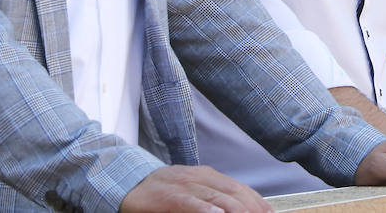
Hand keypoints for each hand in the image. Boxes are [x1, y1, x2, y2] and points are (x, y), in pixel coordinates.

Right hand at [121, 165, 271, 212]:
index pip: (239, 188)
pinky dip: (204, 209)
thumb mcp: (191, 190)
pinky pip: (189, 202)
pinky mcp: (168, 196)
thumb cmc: (162, 192)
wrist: (128, 182)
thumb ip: (212, 198)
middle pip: (233, 192)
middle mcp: (199, 178)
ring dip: (236, 209)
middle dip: (252, 207)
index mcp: (207, 176)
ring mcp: (184, 185)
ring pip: (216, 196)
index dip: (257, 201)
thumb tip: (232, 209)